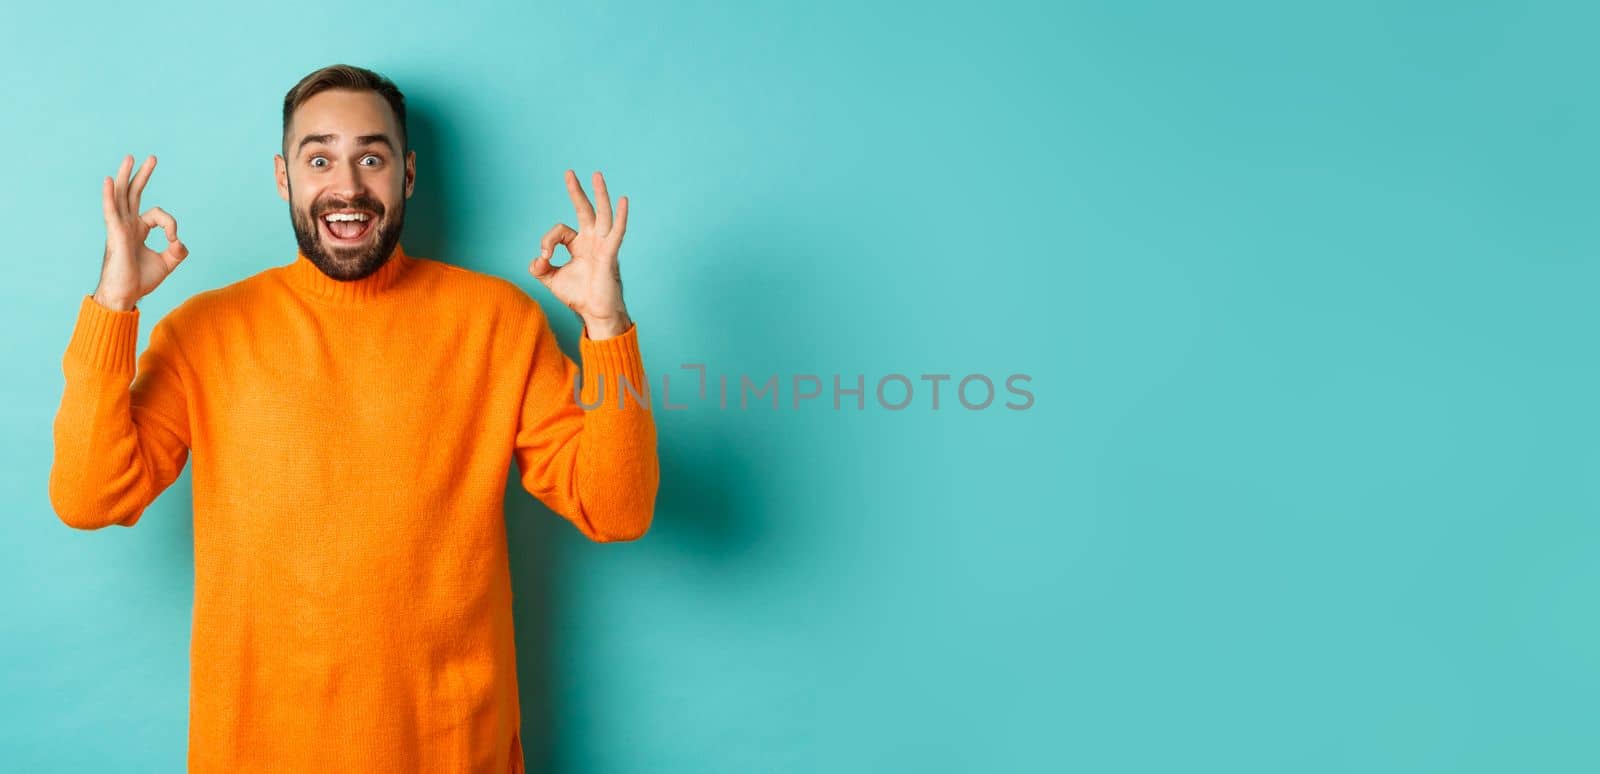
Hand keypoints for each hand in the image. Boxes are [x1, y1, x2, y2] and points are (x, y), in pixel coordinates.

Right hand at [94, 154, 188, 311]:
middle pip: (133, 194)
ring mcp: (119, 228)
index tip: (175, 240)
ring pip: (122, 197)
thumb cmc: (140, 281)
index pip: (158, 215)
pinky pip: (111, 211)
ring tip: (130, 157)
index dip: (171, 224)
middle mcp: (127, 225)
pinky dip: (110, 196)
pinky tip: (110, 180)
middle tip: (151, 157)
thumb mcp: (167, 263)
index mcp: (137, 230)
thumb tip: (180, 241)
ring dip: (127, 176)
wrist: (125, 296)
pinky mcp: (115, 235)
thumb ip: (178, 250)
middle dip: (143, 175)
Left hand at [528, 169, 631, 338]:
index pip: (560, 230)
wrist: (595, 313)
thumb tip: (537, 259)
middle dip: (576, 191)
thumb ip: (540, 267)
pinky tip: (623, 201)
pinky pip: (616, 232)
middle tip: (568, 172)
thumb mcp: (552, 279)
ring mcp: (602, 246)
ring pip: (602, 215)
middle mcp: (592, 241)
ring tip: (596, 175)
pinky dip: (621, 217)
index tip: (544, 257)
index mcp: (579, 244)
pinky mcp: (610, 255)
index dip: (548, 241)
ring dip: (599, 194)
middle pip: (584, 210)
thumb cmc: (579, 296)